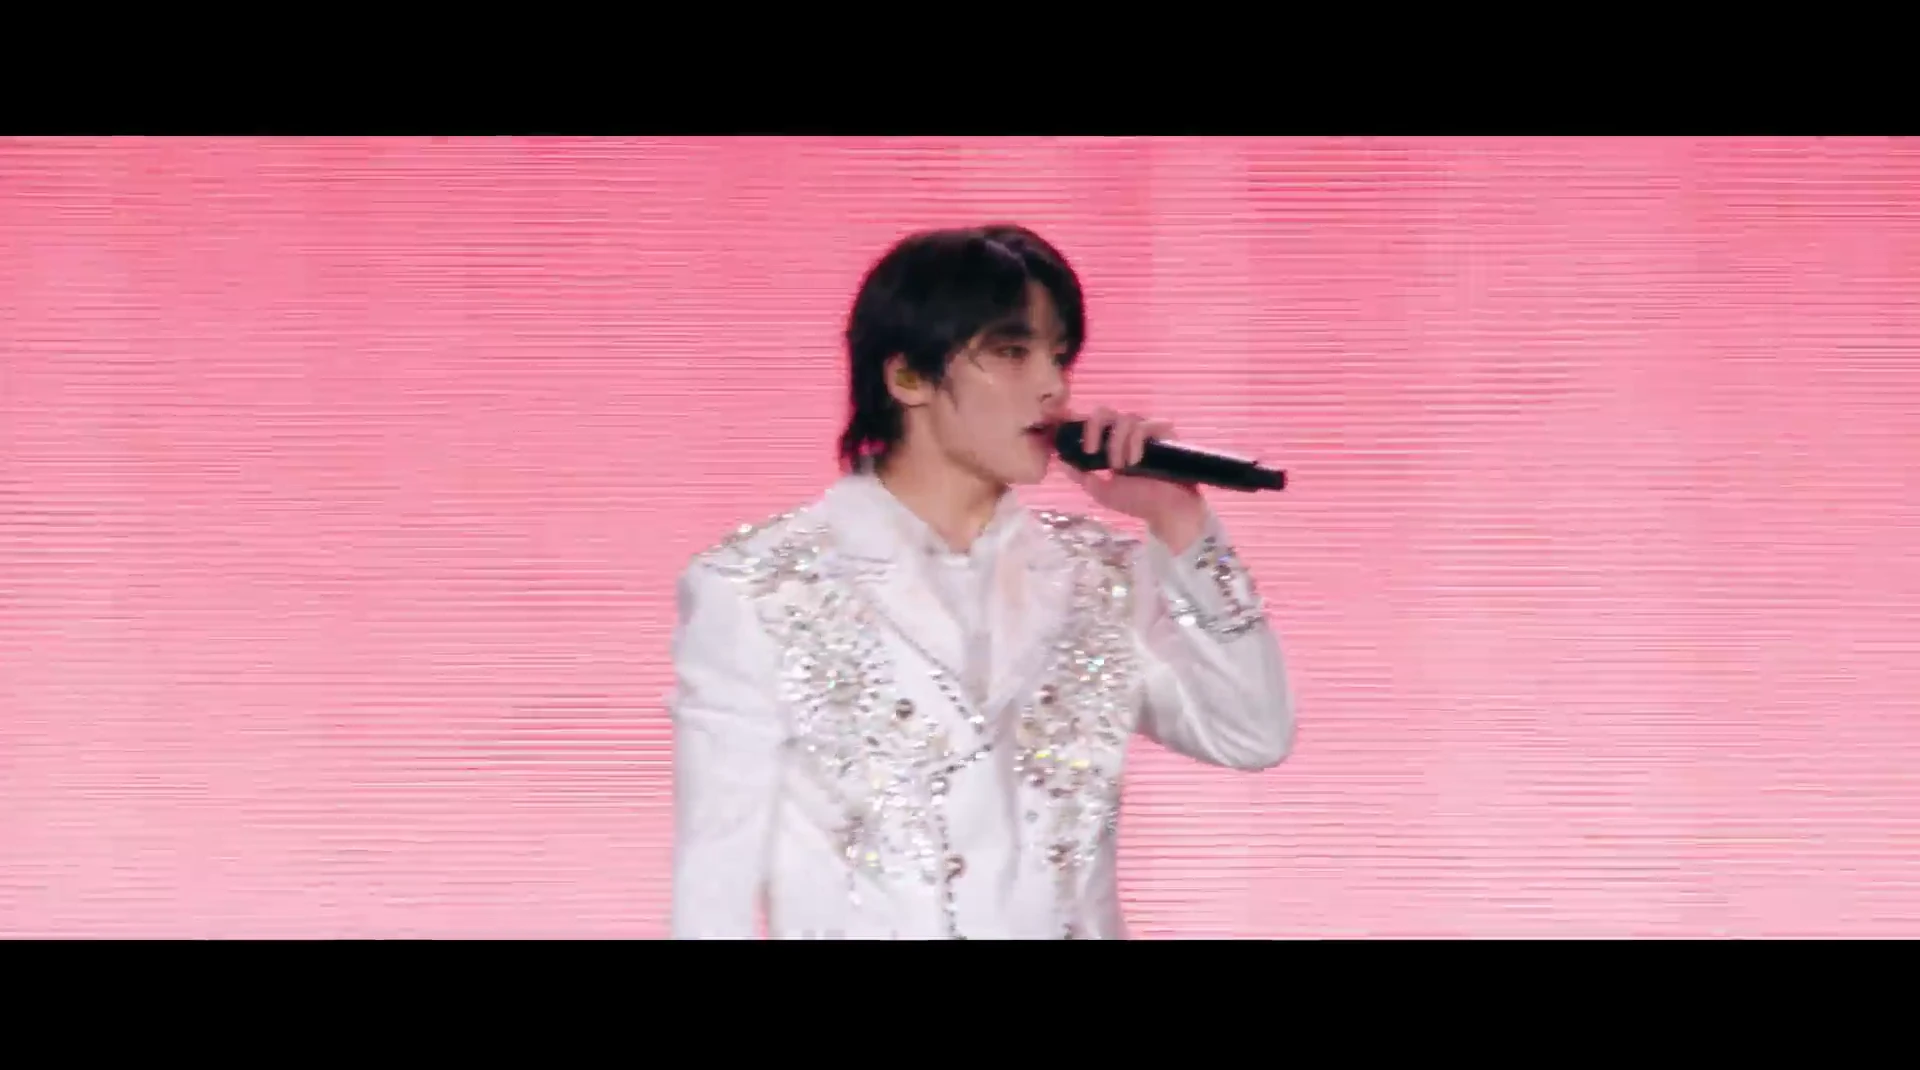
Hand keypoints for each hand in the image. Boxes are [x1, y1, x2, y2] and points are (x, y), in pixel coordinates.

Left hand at [1061, 406, 1208, 551]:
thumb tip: (1060, 461)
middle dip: (1094, 427)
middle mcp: (1129, 434)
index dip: (1081, 423)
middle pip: (1106, 411)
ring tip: (1120, 467)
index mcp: (1112, 443)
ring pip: (1126, 418)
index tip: (1074, 443)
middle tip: (1091, 450)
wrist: (1167, 513)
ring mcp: (1148, 432)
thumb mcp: (1102, 491)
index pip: (1094, 422)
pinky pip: (1146, 425)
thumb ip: (1081, 476)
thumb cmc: (1138, 502)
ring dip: (1117, 443)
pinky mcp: (1165, 434)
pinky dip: (1135, 441)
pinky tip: (1134, 461)